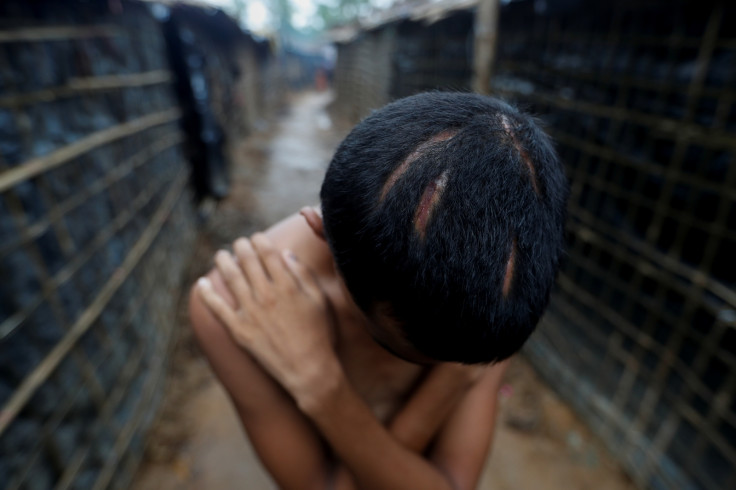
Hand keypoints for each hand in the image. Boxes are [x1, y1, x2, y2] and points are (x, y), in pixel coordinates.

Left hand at [196, 234, 338, 405]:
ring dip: (223, 261)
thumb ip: (303, 274)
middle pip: (247, 261)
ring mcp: (250, 312)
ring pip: (230, 278)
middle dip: (241, 246)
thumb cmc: (319, 334)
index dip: (259, 240)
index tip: (256, 238)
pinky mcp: (239, 330)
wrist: (309, 370)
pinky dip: (207, 293)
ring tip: (221, 255)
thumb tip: (286, 253)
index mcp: (287, 285)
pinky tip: (202, 283)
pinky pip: (217, 308)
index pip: (267, 252)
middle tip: (238, 243)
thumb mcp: (319, 300)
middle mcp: (266, 294)